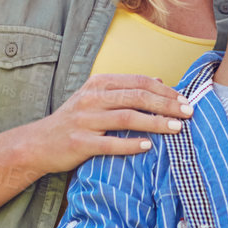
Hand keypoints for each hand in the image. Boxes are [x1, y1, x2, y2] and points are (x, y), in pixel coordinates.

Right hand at [19, 73, 190, 172]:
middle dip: (166, 104)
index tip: (185, 100)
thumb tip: (160, 81)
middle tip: (189, 113)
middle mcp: (92, 99)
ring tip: (177, 128)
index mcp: (98, 84)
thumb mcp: (96, 97)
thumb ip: (126, 89)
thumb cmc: (75, 121)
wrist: (38, 143)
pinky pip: (110, 143)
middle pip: (136, 97)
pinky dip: (130, 144)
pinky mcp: (80, 143)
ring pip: (126, 118)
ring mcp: (85, 120)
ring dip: (155, 123)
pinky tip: (148, 146)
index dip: (165, 90)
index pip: (139, 82)